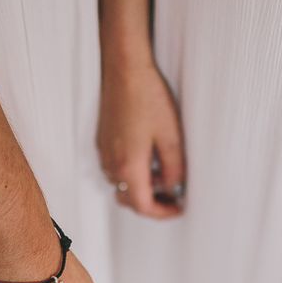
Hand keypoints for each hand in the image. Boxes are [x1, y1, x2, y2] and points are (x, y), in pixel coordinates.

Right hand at [97, 61, 184, 217]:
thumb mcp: (172, 137)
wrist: (124, 69)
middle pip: (129, 201)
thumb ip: (174, 169)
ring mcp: (104, 154)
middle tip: (173, 196)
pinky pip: (115, 170)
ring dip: (141, 188)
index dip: (163, 213)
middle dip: (152, 204)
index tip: (179, 208)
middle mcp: (112, 165)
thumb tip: (174, 188)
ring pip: (121, 186)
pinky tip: (147, 158)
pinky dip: (132, 174)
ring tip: (162, 174)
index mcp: (129, 167)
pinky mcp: (102, 142)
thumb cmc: (147, 97)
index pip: (143, 206)